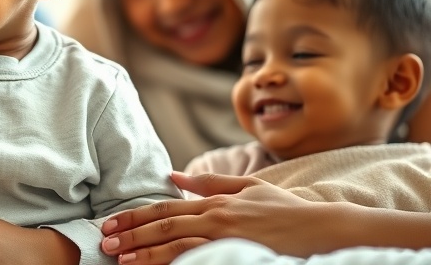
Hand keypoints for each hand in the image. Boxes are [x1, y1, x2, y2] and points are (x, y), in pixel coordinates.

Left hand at [99, 172, 317, 263]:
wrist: (326, 229)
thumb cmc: (287, 210)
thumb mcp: (249, 187)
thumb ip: (209, 182)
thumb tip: (173, 174)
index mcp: (216, 202)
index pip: (165, 209)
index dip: (134, 217)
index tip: (110, 225)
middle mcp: (217, 218)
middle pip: (163, 227)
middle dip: (131, 235)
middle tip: (104, 244)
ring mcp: (228, 239)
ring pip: (177, 246)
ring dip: (146, 254)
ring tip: (121, 260)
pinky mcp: (239, 255)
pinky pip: (200, 261)